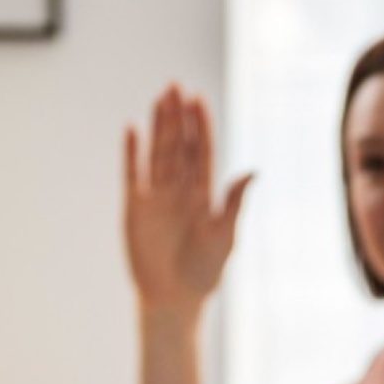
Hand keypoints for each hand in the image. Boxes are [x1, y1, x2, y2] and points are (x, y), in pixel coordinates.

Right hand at [124, 84, 251, 314]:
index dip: (201, 126)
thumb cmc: (206, 272)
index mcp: (205, 195)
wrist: (175, 298)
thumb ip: (234, 202)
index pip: (202, 152)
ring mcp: (157, 196)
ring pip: (157, 153)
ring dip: (158, 126)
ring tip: (159, 98)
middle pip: (178, 146)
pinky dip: (132, 153)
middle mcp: (181, 190)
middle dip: (178, 117)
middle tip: (176, 86)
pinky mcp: (134, 207)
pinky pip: (132, 174)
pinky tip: (133, 129)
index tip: (199, 100)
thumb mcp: (225, 235)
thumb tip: (251, 171)